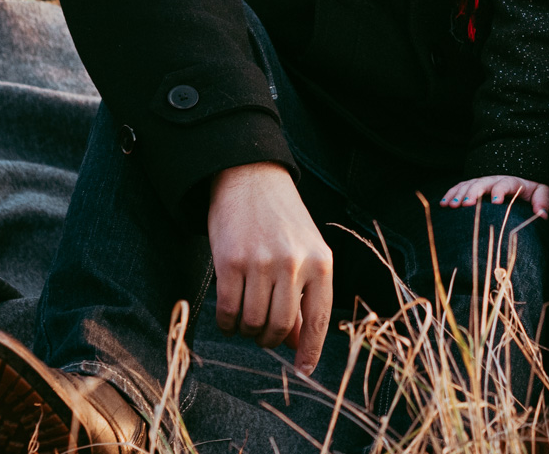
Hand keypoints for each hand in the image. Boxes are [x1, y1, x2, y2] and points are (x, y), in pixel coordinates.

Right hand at [207, 162, 333, 374]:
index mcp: (321, 261)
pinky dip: (226, 324)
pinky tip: (228, 317)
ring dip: (247, 331)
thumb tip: (296, 344)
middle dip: (269, 340)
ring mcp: (262, 262)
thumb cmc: (281, 220)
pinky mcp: (230, 262)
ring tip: (245, 319)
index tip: (303, 370)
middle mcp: (295, 263)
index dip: (310, 350)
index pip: (320, 318)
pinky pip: (227, 312)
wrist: (250, 178)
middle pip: (281, 326)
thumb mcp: (306, 251)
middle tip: (262, 334)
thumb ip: (305, 295)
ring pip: (253, 323)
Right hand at [439, 174, 548, 218]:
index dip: (500, 191)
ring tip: (450, 206)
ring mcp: (482, 180)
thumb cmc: (530, 187)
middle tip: (465, 205)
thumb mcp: (540, 190)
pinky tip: (442, 204)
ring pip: (468, 184)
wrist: (519, 172)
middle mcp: (495, 178)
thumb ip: (542, 200)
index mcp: (512, 181)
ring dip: (458, 194)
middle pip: (482, 182)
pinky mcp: (473, 184)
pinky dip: (450, 193)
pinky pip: (459, 186)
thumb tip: (543, 215)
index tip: (495, 202)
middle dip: (473, 192)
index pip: (505, 183)